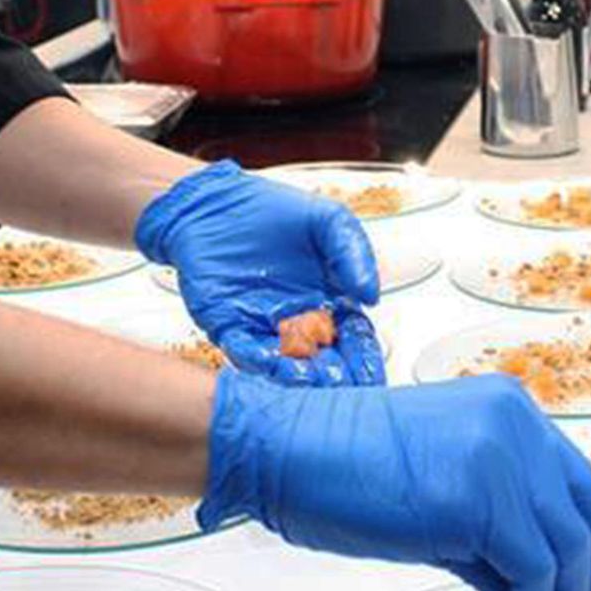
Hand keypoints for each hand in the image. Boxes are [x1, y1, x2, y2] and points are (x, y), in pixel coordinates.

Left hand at [136, 160, 382, 385]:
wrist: (216, 203)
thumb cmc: (273, 210)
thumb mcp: (328, 221)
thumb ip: (355, 254)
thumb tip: (372, 296)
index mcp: (329, 300)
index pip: (354, 339)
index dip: (365, 358)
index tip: (373, 373)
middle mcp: (299, 321)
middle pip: (326, 361)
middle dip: (339, 377)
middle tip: (348, 387)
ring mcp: (266, 329)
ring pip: (289, 365)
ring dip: (304, 378)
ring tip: (318, 382)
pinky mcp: (232, 329)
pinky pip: (249, 354)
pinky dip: (264, 363)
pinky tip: (280, 366)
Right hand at [202, 371, 590, 590]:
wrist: (287, 451)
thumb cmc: (346, 470)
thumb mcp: (441, 489)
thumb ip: (495, 530)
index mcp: (511, 408)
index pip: (581, 483)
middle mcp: (518, 422)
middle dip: (590, 581)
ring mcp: (500, 455)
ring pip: (569, 546)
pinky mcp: (476, 498)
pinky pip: (534, 569)